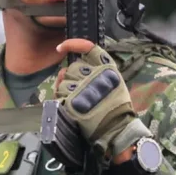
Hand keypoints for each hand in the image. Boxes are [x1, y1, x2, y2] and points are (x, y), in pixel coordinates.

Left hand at [54, 40, 138, 160]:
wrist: (117, 130)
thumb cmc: (116, 109)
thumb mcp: (115, 83)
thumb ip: (95, 71)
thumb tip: (64, 71)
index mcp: (107, 68)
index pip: (87, 48)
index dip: (72, 45)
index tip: (61, 47)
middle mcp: (94, 75)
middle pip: (72, 68)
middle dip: (72, 78)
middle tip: (81, 92)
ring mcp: (82, 89)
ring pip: (63, 82)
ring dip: (66, 91)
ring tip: (78, 102)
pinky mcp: (72, 103)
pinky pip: (58, 96)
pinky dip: (61, 100)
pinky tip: (67, 105)